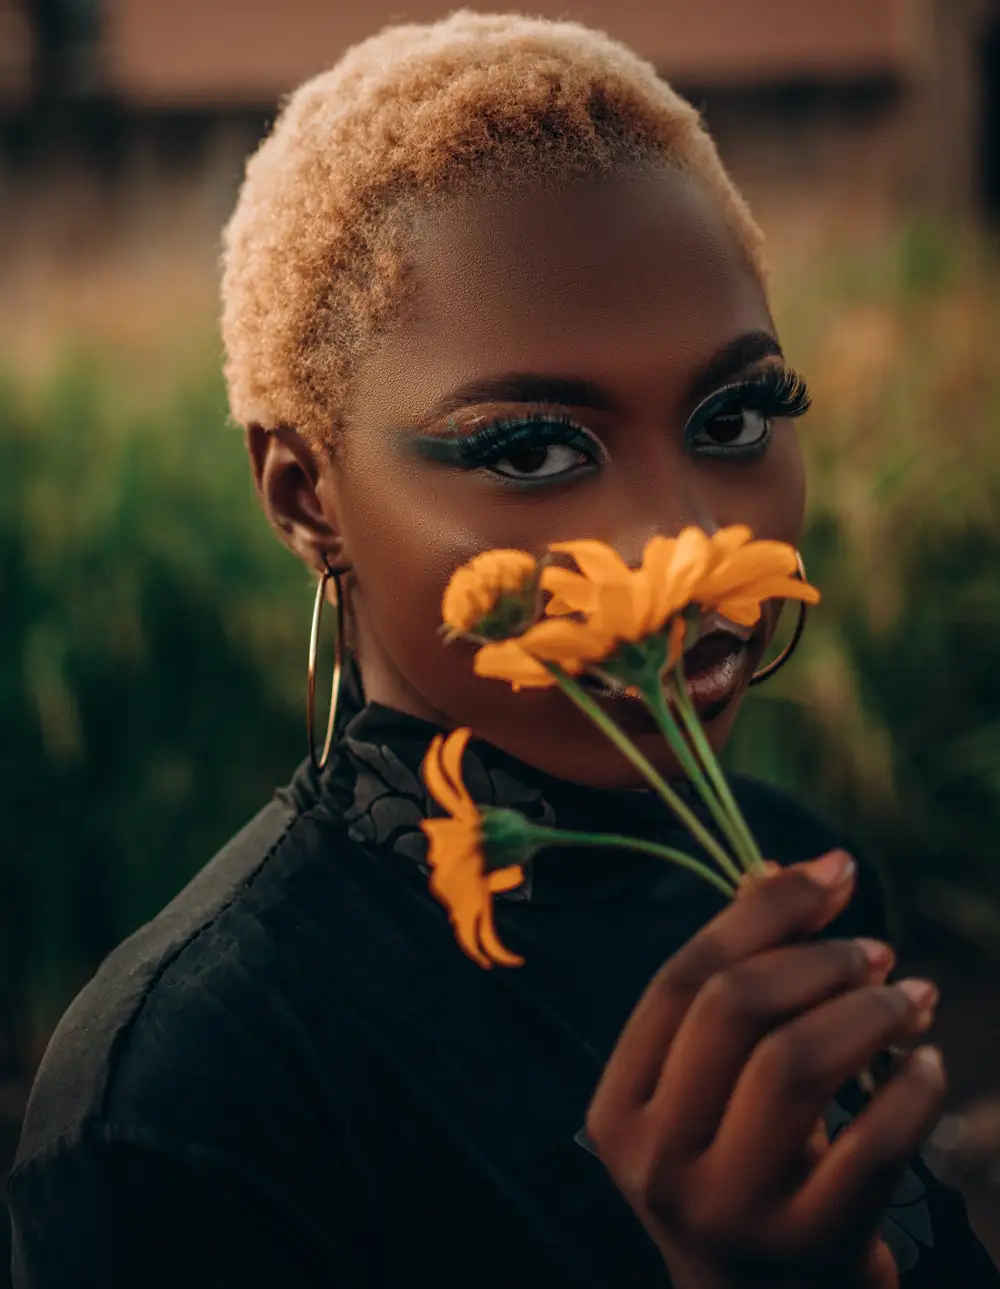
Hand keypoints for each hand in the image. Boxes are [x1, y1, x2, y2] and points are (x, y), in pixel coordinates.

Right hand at [585, 851, 945, 1288]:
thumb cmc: (734, 1170)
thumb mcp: (709, 1088)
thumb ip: (735, 983)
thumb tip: (790, 870)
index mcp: (620, 1107)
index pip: (681, 979)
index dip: (761, 912)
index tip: (831, 872)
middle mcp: (658, 1157)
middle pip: (733, 1008)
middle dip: (817, 958)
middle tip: (878, 949)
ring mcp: (729, 1207)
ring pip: (796, 1061)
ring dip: (868, 1010)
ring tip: (910, 998)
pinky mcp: (809, 1248)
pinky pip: (873, 1140)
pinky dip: (912, 1086)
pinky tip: (927, 1064)